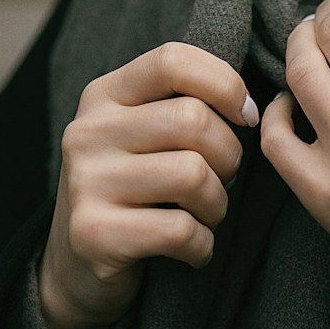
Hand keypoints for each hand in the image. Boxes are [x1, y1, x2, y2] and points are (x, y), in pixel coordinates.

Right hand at [38, 42, 257, 328]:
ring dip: (217, 203)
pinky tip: (194, 248)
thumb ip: (184, 102)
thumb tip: (253, 107)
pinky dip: (202, 244)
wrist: (76, 268)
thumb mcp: (145, 132)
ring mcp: (86, 182)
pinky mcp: (92, 234)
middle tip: (224, 178)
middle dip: (229, 155)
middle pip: (192, 120)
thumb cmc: (135, 188)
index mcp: (104, 94)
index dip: (225, 84)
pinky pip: (179, 230)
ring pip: (192, 174)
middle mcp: (88, 131)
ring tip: (207, 214)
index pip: (173, 61)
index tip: (246, 117)